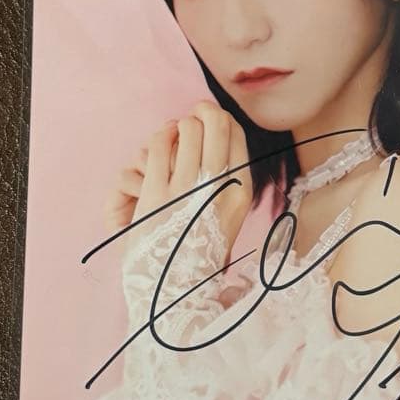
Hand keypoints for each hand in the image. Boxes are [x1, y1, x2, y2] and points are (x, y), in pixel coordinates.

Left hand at [104, 100, 253, 261]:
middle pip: (217, 123)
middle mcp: (219, 188)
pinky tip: (160, 142)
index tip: (208, 119)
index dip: (221, 118)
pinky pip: (161, 146)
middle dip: (202, 112)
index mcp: (241, 192)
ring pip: (189, 129)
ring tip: (174, 133)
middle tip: (192, 116)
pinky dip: (161, 136)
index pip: (237, 133)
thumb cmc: (203, 249)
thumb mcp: (229, 214)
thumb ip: (230, 180)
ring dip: (179, 125)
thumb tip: (221, 138)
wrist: (179, 288)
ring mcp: (188, 191)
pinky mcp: (157, 196)